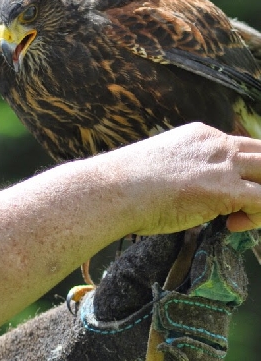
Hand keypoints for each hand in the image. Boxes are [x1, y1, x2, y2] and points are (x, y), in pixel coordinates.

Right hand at [94, 122, 260, 235]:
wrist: (115, 189)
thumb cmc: (127, 184)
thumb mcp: (161, 165)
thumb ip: (184, 171)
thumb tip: (189, 193)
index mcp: (201, 135)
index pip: (242, 147)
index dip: (245, 171)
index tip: (228, 195)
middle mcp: (216, 144)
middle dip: (259, 180)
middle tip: (243, 206)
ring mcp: (222, 165)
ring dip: (260, 199)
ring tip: (241, 217)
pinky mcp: (225, 189)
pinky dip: (258, 216)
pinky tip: (233, 225)